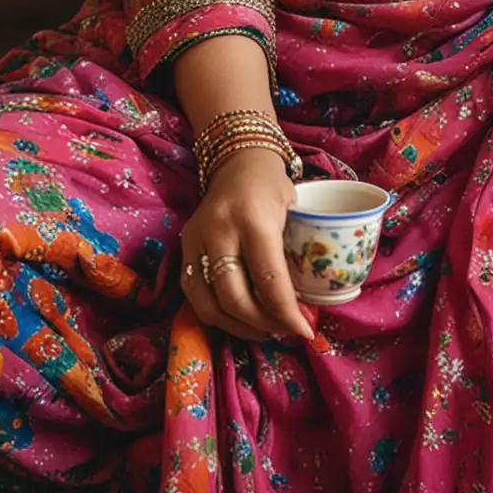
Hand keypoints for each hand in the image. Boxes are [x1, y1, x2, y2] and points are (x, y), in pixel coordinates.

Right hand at [179, 146, 314, 341]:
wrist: (237, 160)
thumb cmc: (272, 186)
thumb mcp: (295, 212)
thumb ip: (296, 255)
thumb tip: (309, 307)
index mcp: (253, 219)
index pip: (268, 279)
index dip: (287, 313)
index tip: (304, 332)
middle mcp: (220, 230)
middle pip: (234, 298)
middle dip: (262, 325)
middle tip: (284, 332)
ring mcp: (196, 239)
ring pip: (209, 304)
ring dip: (238, 327)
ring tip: (264, 330)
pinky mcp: (183, 247)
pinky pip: (193, 295)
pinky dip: (216, 314)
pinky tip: (238, 318)